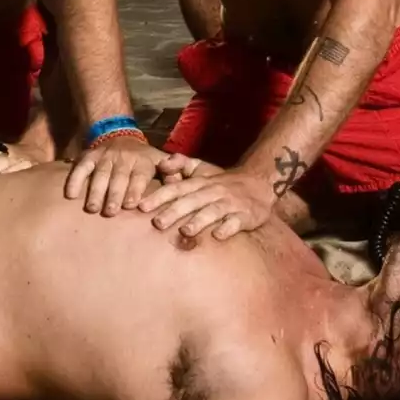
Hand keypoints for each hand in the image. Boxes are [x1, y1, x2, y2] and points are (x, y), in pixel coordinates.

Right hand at [65, 137, 168, 214]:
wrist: (120, 134)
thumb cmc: (143, 158)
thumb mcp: (160, 160)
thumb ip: (173, 172)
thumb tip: (181, 182)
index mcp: (142, 160)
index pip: (139, 175)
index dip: (135, 189)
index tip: (131, 204)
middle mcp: (123, 157)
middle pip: (118, 176)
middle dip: (114, 194)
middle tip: (110, 212)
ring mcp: (104, 157)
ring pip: (99, 174)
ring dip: (95, 191)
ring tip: (92, 208)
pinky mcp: (88, 157)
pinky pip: (80, 168)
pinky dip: (74, 180)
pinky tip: (70, 195)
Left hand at [139, 166, 277, 243]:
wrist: (259, 183)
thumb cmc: (222, 182)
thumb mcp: (201, 170)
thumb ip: (180, 164)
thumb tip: (161, 164)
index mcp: (199, 183)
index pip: (176, 188)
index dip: (159, 196)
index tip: (141, 207)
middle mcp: (213, 192)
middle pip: (191, 201)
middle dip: (174, 211)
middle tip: (157, 223)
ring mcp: (230, 204)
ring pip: (213, 211)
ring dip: (199, 221)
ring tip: (185, 231)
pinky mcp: (245, 216)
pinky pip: (236, 222)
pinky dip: (227, 228)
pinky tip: (218, 236)